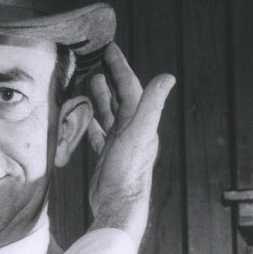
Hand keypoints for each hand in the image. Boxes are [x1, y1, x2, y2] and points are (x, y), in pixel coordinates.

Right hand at [86, 43, 175, 241]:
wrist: (118, 204)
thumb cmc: (128, 173)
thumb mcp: (140, 135)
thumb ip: (152, 106)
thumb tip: (168, 77)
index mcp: (139, 121)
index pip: (130, 87)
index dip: (120, 67)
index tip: (110, 49)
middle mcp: (131, 130)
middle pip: (119, 97)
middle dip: (110, 78)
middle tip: (97, 60)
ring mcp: (118, 143)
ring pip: (108, 113)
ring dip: (100, 97)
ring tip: (89, 82)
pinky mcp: (106, 155)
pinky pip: (98, 132)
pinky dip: (91, 121)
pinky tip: (84, 117)